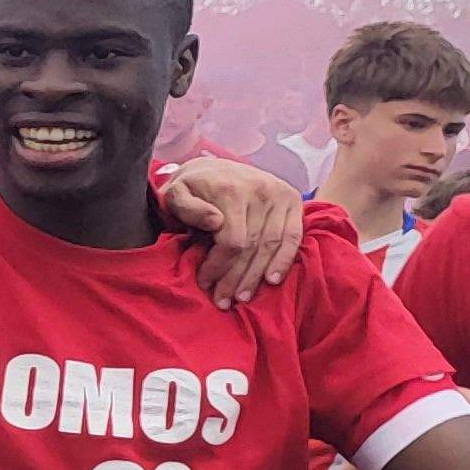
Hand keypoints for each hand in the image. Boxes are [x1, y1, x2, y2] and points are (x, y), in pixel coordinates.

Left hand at [157, 156, 302, 307]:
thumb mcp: (175, 192)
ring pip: (271, 245)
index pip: (232, 241)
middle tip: (224, 301)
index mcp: (231, 191)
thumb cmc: (191, 187)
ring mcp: (280, 194)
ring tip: (242, 297)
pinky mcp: (292, 199)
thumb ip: (187, 207)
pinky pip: (294, 236)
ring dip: (257, 276)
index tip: (205, 282)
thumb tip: (215, 221)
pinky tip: (272, 280)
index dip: (219, 267)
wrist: (213, 167)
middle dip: (236, 278)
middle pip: (252, 247)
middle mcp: (260, 191)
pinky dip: (285, 259)